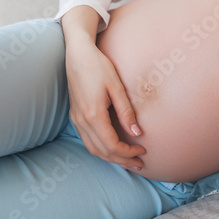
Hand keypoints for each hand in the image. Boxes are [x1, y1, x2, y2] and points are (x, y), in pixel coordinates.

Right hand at [65, 38, 145, 169]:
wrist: (77, 54)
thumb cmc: (99, 67)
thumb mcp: (116, 87)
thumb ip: (126, 112)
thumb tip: (137, 133)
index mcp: (93, 114)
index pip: (112, 145)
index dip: (128, 152)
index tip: (143, 151)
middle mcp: (82, 121)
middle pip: (102, 151)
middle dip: (121, 160)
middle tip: (139, 164)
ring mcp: (76, 119)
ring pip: (93, 148)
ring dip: (110, 157)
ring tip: (127, 160)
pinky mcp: (75, 115)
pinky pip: (87, 140)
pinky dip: (100, 149)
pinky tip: (112, 147)